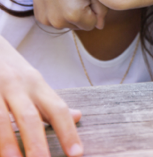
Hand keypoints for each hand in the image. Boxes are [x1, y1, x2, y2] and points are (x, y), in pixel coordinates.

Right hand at [0, 36, 82, 156]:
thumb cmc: (11, 70)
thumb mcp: (34, 81)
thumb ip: (51, 103)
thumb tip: (79, 116)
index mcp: (36, 84)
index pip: (57, 109)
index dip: (68, 131)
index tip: (77, 154)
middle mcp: (17, 86)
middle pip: (29, 117)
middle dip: (37, 143)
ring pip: (0, 119)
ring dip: (6, 143)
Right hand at [32, 0, 107, 30]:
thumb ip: (101, 10)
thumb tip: (100, 26)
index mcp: (74, 14)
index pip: (93, 24)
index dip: (94, 10)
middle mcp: (58, 20)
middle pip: (81, 26)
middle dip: (84, 13)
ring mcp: (46, 19)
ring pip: (69, 24)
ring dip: (72, 14)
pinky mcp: (38, 15)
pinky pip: (57, 20)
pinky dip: (60, 12)